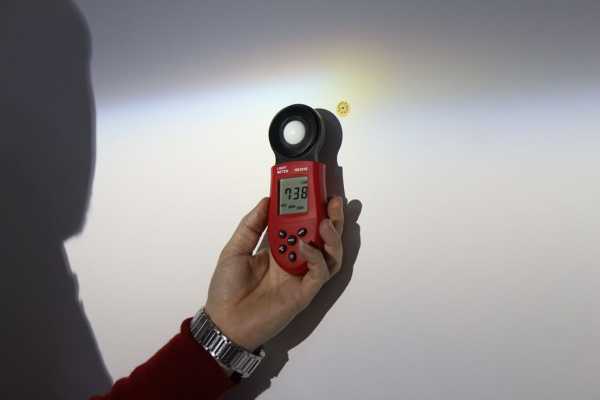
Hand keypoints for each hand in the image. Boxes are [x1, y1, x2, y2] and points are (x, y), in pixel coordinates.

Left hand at [204, 196, 343, 350]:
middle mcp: (295, 261)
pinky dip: (317, 257)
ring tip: (325, 221)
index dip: (310, 209)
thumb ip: (252, 225)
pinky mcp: (305, 292)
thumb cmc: (226, 288)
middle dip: (331, 219)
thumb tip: (267, 199)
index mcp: (279, 250)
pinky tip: (306, 246)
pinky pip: (320, 272)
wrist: (224, 322)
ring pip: (329, 255)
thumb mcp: (235, 248)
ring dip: (331, 237)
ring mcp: (302, 277)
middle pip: (322, 238)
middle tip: (335, 201)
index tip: (314, 191)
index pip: (301, 226)